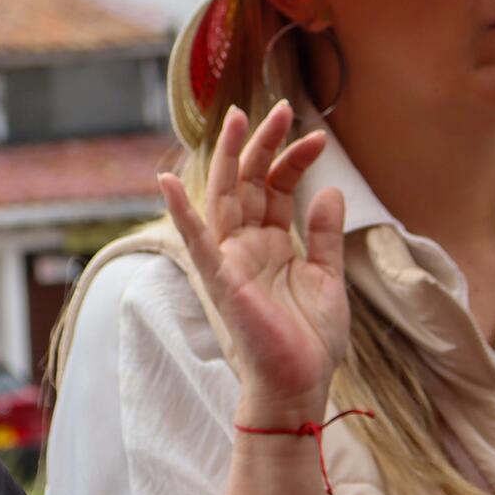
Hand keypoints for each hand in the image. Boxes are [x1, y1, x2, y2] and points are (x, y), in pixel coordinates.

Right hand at [160, 101, 347, 426]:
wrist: (300, 386)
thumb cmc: (310, 341)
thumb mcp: (327, 278)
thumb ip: (322, 235)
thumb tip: (328, 190)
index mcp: (271, 243)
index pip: (276, 187)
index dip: (294, 160)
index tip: (318, 138)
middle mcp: (245, 245)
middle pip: (250, 181)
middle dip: (263, 143)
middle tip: (282, 107)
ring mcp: (229, 259)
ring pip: (225, 197)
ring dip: (230, 157)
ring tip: (238, 117)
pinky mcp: (220, 279)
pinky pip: (196, 241)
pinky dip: (181, 212)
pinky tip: (166, 181)